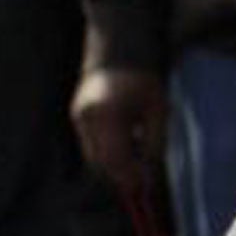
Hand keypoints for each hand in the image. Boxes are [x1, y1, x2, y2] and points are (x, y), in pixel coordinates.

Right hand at [71, 67, 168, 192]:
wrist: (118, 48)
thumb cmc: (143, 77)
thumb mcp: (158, 109)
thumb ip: (154, 141)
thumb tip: (150, 171)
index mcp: (107, 115)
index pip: (115, 159)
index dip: (130, 177)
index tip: (146, 187)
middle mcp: (86, 119)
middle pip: (100, 162)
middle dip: (121, 175)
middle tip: (144, 180)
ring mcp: (78, 118)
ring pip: (93, 156)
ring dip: (114, 165)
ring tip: (138, 160)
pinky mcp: (76, 116)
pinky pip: (91, 144)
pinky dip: (107, 151)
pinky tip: (127, 144)